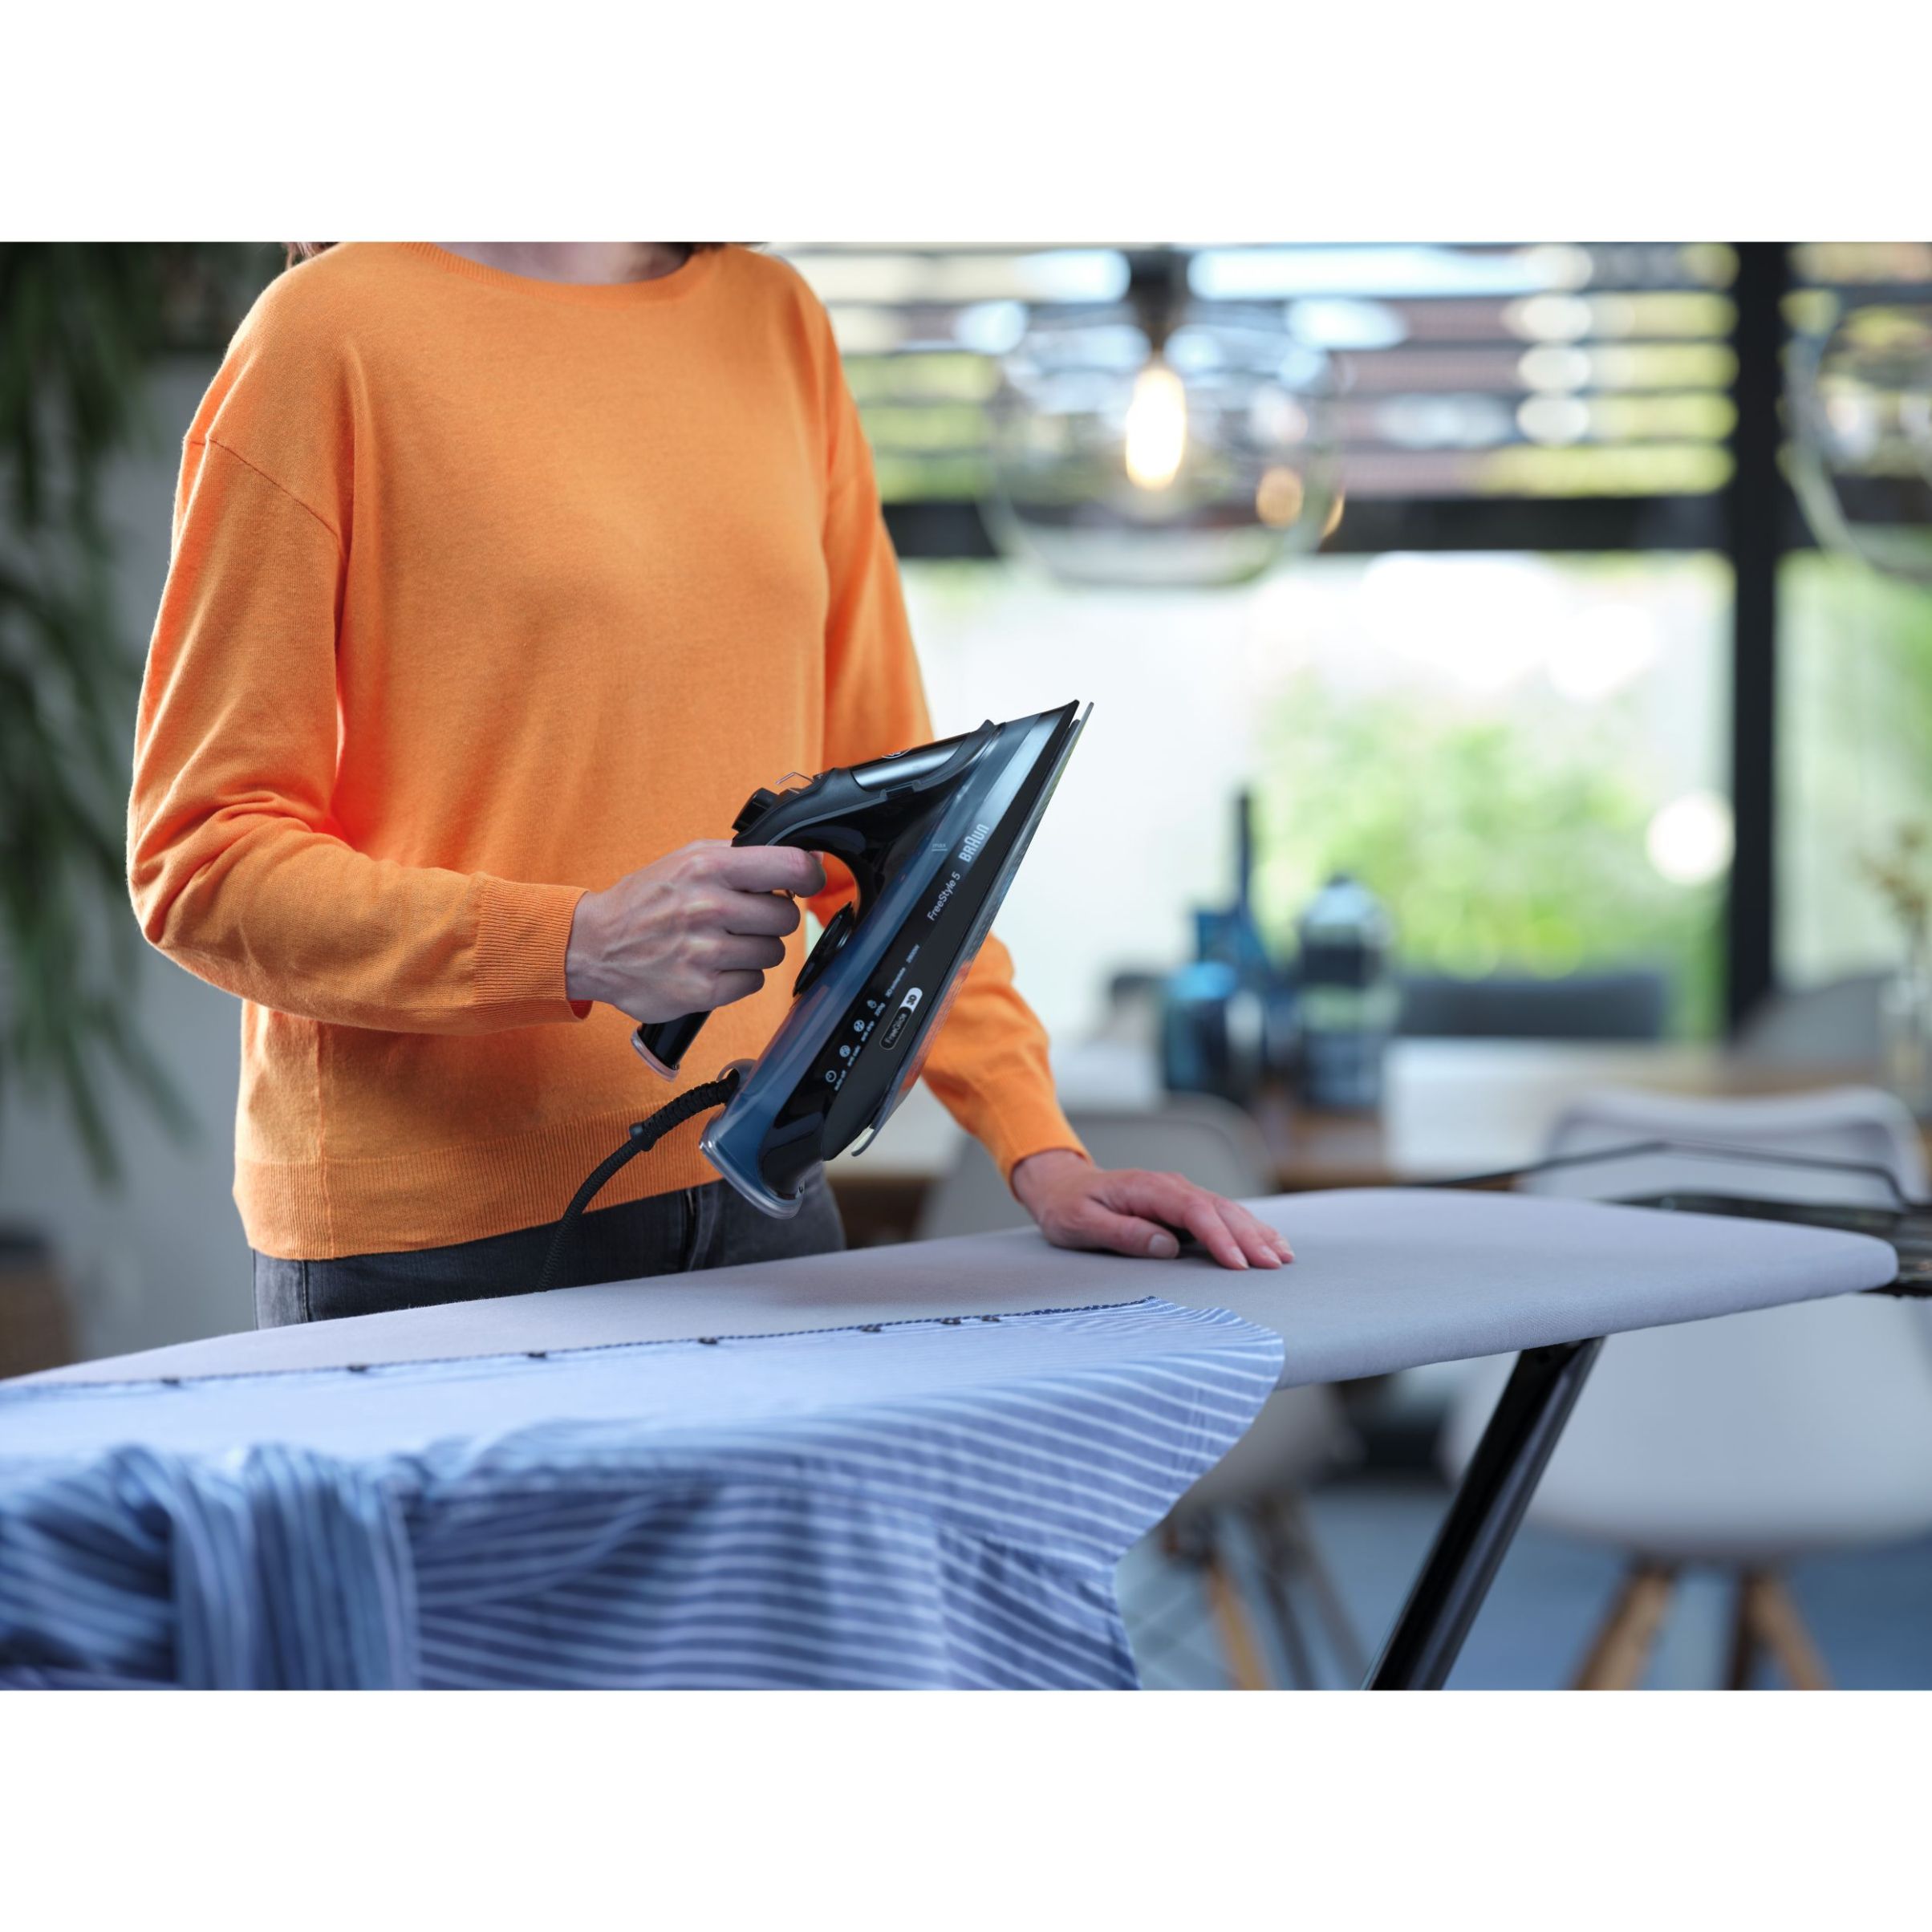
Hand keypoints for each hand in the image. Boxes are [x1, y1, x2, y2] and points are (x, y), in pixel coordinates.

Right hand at [566, 840, 825, 1021]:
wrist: (594, 945)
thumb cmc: (647, 900)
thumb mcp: (688, 859)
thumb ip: (743, 856)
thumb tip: (806, 857)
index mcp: (708, 868)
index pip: (790, 866)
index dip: (809, 875)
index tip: (808, 881)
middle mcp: (708, 907)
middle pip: (785, 916)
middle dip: (771, 917)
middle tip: (744, 917)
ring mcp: (705, 951)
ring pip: (772, 952)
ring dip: (755, 948)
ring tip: (722, 942)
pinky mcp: (703, 990)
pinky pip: (753, 981)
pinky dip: (739, 976)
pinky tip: (713, 965)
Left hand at [1009, 1149, 1292, 1271]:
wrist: (1061, 1186)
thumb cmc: (1068, 1208)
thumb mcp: (1082, 1224)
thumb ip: (1123, 1233)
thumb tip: (1167, 1245)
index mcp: (1147, 1188)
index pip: (1192, 1211)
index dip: (1219, 1237)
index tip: (1238, 1264)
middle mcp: (1169, 1186)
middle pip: (1219, 1209)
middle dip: (1249, 1236)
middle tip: (1274, 1264)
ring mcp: (1178, 1193)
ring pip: (1226, 1210)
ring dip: (1255, 1232)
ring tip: (1282, 1255)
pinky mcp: (1182, 1206)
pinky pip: (1221, 1215)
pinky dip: (1247, 1228)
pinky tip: (1268, 1241)